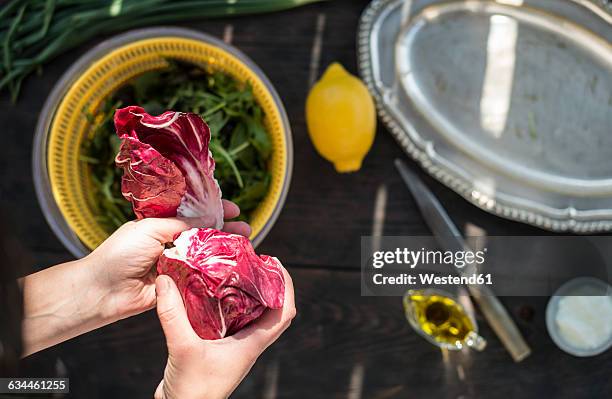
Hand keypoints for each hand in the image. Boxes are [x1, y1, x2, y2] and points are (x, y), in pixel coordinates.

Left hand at [88, 200, 250, 321]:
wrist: (102, 290)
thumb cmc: (120, 254)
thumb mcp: (151, 229)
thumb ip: (182, 224)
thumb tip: (210, 218)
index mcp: (161, 225)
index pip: (193, 213)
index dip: (214, 209)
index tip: (233, 209)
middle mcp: (170, 243)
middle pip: (204, 234)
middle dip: (226, 230)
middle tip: (246, 229)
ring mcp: (175, 265)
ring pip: (205, 255)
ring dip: (225, 250)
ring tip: (246, 244)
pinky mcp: (178, 285)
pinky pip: (200, 277)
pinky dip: (215, 273)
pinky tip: (231, 268)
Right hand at [153, 268, 295, 398]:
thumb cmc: (192, 392)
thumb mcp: (182, 347)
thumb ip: (173, 314)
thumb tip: (166, 282)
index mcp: (252, 345)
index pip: (284, 312)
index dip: (285, 285)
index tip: (275, 264)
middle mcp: (248, 345)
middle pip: (272, 311)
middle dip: (268, 285)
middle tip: (255, 263)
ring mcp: (235, 348)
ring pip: (251, 315)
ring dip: (248, 294)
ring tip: (236, 273)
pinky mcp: (219, 350)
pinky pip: (231, 322)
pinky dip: (227, 306)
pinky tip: (210, 296)